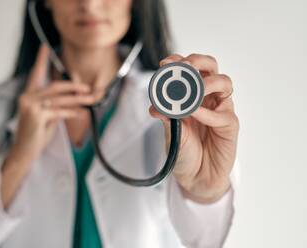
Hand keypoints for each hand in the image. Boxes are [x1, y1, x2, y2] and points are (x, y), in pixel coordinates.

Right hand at [1, 45, 95, 208]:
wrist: (24, 152)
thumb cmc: (35, 135)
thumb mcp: (45, 117)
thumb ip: (53, 105)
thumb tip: (71, 99)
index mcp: (28, 96)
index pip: (35, 74)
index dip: (41, 60)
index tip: (45, 47)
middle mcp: (27, 98)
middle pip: (55, 86)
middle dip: (73, 85)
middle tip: (87, 87)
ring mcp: (31, 107)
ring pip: (60, 99)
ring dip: (78, 100)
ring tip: (91, 99)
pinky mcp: (37, 116)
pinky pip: (59, 111)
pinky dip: (72, 112)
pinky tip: (81, 113)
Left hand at [149, 54, 238, 203]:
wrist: (195, 176)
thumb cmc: (184, 150)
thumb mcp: (170, 131)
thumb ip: (165, 116)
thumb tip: (155, 105)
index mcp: (191, 94)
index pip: (189, 69)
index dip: (178, 62)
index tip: (164, 63)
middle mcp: (207, 97)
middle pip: (211, 67)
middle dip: (198, 62)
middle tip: (185, 67)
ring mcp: (220, 109)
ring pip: (224, 83)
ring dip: (207, 83)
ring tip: (193, 92)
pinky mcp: (230, 125)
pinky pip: (223, 114)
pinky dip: (207, 113)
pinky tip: (195, 115)